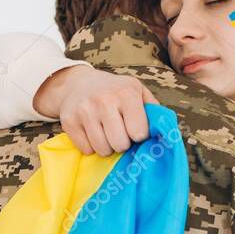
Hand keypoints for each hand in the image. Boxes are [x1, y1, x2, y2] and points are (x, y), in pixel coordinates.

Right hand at [32, 65, 156, 155]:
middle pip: (120, 144)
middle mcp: (104, 101)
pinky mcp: (69, 121)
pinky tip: (91, 132)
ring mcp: (84, 111)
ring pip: (102, 150)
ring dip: (107, 146)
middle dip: (122, 143)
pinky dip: (91, 146)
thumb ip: (154, 110)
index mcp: (126, 93)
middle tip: (119, 132)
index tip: (135, 129)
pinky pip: (86, 150)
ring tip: (106, 133)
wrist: (78, 83)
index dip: (139, 135)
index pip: (139, 133)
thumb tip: (166, 132)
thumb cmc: (115, 91)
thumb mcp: (137, 91)